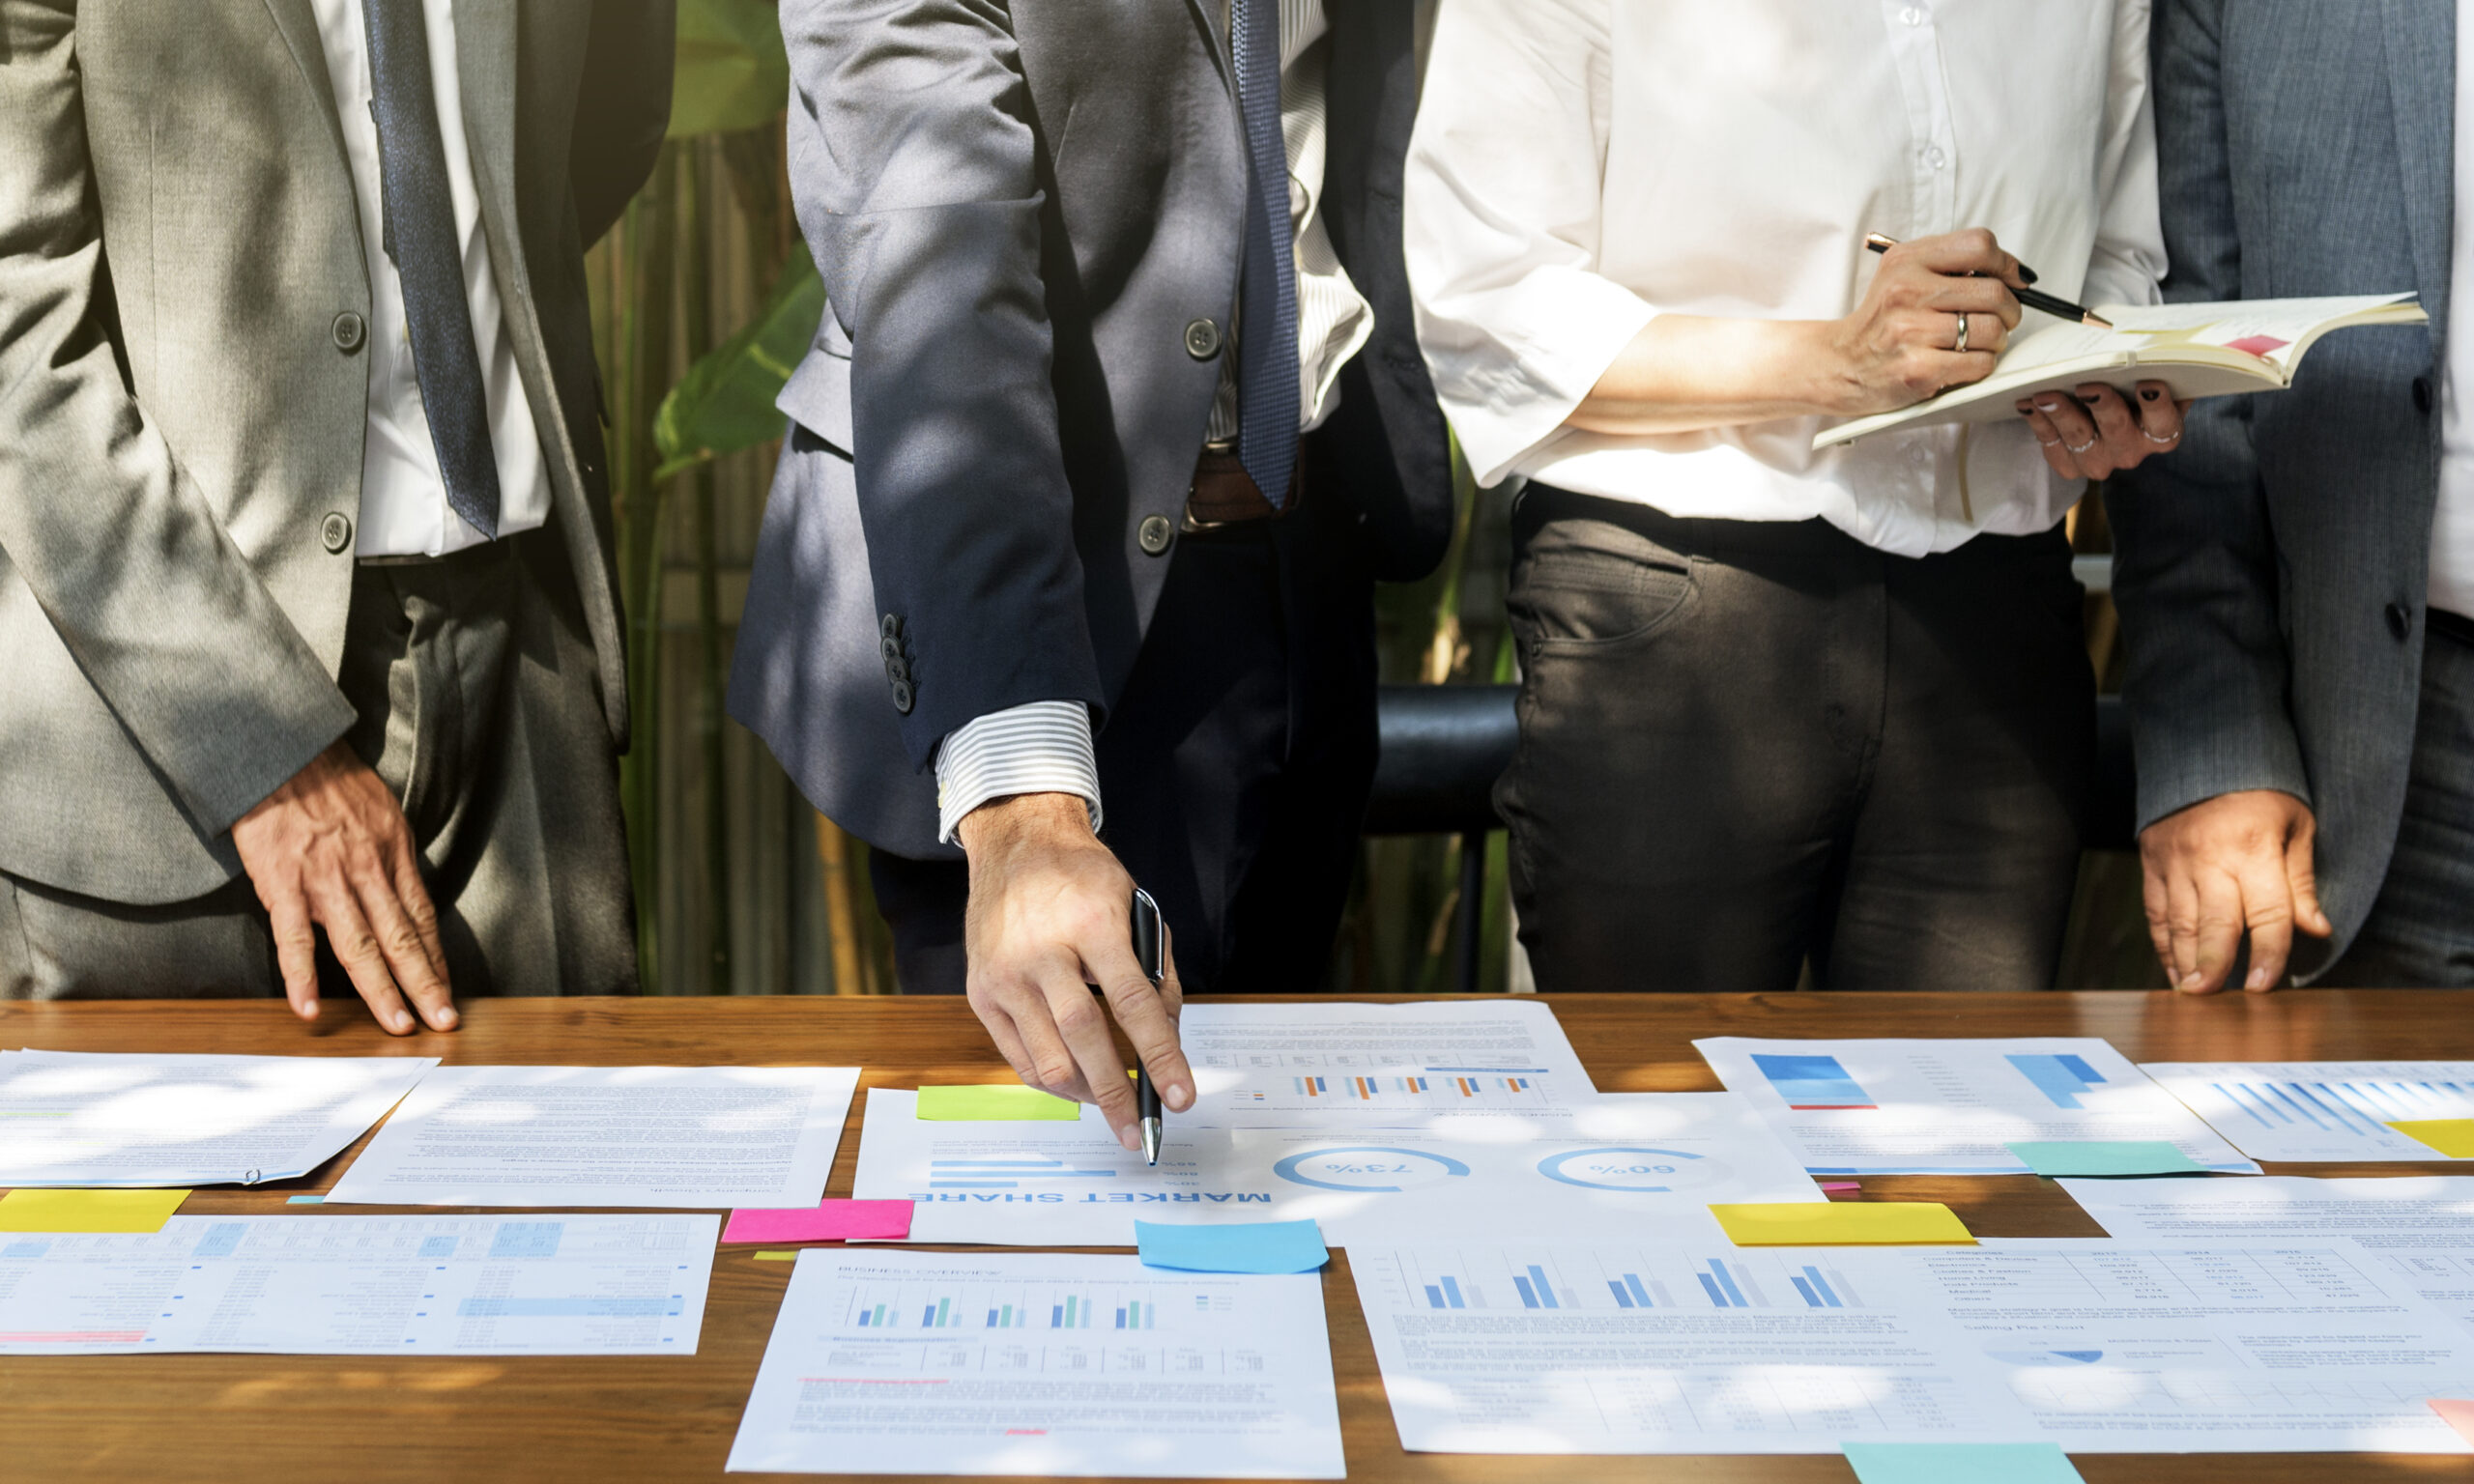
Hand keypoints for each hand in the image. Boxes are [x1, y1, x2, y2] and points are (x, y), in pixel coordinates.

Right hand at [230, 741, 454, 1033]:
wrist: (283, 753)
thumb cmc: (332, 782)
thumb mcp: (382, 813)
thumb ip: (392, 858)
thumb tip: (406, 894)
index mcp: (393, 855)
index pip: (422, 919)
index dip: (436, 959)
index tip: (447, 991)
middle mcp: (367, 872)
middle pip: (402, 939)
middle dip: (425, 985)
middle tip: (443, 1022)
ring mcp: (326, 881)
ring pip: (361, 946)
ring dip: (381, 990)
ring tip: (397, 1025)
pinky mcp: (284, 885)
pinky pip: (294, 939)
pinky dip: (303, 976)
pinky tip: (311, 1009)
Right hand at [957, 793, 1193, 1149]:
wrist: (1017, 844)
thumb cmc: (1083, 879)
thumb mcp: (1135, 907)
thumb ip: (1157, 974)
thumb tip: (1166, 1040)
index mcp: (1091, 923)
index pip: (1132, 1002)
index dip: (1160, 1054)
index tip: (1182, 1095)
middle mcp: (1041, 951)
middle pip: (1084, 1037)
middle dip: (1118, 1093)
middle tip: (1140, 1130)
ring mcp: (1005, 974)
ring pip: (1046, 1057)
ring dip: (1084, 1092)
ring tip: (1110, 1105)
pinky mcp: (980, 992)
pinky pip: (1018, 1056)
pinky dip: (1050, 1079)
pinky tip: (1074, 1085)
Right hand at [1816, 229, 2025, 414]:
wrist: (1840, 364)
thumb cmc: (1882, 322)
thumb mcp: (1902, 274)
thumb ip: (1948, 264)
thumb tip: (2015, 275)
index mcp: (1906, 261)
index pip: (1979, 245)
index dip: (2007, 264)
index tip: (2013, 281)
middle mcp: (1906, 291)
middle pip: (1994, 292)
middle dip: (2009, 310)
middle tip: (2000, 319)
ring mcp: (1910, 331)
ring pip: (1991, 330)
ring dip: (1996, 340)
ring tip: (1977, 343)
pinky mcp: (1918, 370)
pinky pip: (1980, 363)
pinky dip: (1982, 364)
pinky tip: (1963, 362)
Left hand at [2017, 381, 2187, 480]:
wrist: (2107, 401)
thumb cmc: (2132, 383)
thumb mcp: (2151, 375)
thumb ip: (2157, 365)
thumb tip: (2153, 345)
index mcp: (2160, 432)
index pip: (2164, 422)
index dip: (2157, 405)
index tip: (2148, 384)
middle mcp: (2131, 451)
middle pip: (2117, 429)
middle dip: (2102, 406)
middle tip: (2087, 387)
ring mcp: (2098, 460)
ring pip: (2079, 438)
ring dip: (2061, 414)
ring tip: (2046, 395)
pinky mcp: (2069, 464)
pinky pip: (2051, 444)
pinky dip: (2038, 422)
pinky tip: (2027, 403)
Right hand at [2138, 789, 2331, 992]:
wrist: (2204, 755)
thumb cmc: (2261, 795)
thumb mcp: (2296, 827)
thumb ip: (2301, 881)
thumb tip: (2316, 930)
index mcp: (2253, 848)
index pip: (2266, 912)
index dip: (2269, 953)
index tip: (2266, 986)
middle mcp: (2210, 858)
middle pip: (2213, 923)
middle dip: (2215, 965)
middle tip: (2213, 998)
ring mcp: (2175, 861)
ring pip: (2178, 922)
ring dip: (2185, 962)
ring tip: (2192, 993)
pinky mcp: (2151, 863)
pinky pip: (2155, 911)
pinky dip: (2163, 944)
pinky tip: (2175, 969)